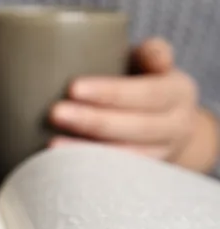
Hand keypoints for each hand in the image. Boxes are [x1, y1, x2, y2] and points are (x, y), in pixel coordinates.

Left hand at [49, 37, 219, 172]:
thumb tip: (153, 53)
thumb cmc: (144, 81)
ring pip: (124, 156)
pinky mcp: (142, 175)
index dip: (110, 92)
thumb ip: (150, 53)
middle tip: (54, 112)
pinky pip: (115, 175)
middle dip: (92, 121)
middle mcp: (176, 126)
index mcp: (178, 92)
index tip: (72, 87)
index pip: (146, 92)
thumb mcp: (151, 62)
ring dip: (85, 150)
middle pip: (135, 126)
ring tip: (50, 144)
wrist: (166, 124)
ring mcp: (161, 154)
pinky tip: (60, 163)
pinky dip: (88, 169)